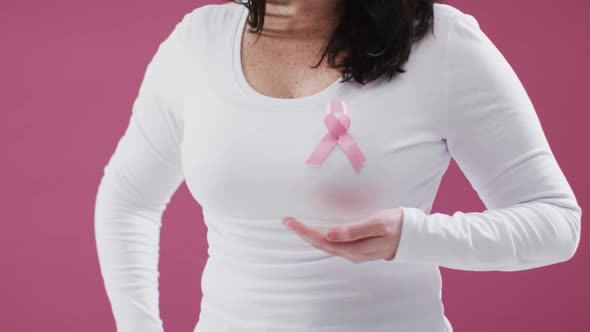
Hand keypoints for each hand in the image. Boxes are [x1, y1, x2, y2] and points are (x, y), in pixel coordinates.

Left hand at [281, 208, 404, 262]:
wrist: (413, 236)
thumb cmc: (396, 225)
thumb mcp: (377, 224)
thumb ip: (353, 230)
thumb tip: (329, 234)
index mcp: (354, 248)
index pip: (322, 240)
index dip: (304, 231)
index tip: (290, 221)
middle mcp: (351, 253)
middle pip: (320, 244)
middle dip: (302, 233)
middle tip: (287, 220)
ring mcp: (354, 252)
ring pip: (325, 246)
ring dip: (309, 236)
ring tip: (296, 226)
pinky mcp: (357, 249)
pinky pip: (333, 245)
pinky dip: (320, 237)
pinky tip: (315, 232)